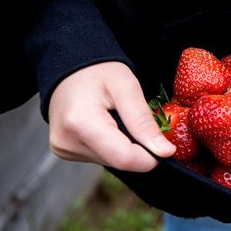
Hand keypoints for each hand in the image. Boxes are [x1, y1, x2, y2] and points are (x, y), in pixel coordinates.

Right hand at [48, 61, 175, 171]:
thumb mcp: (127, 87)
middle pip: (119, 162)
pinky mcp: (66, 152)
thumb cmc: (98, 72)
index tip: (165, 145)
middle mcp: (67, 142)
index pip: (125, 158)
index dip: (151, 156)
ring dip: (126, 146)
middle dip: (139, 149)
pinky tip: (107, 126)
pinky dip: (113, 146)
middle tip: (137, 122)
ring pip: (112, 162)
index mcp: (80, 122)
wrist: (69, 68)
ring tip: (118, 119)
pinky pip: (102, 157)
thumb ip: (144, 121)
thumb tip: (165, 152)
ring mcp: (64, 149)